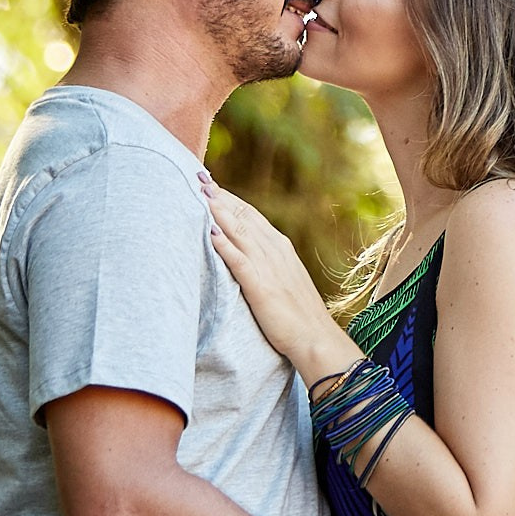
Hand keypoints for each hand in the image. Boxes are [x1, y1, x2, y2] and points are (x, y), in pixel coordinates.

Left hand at [201, 175, 357, 377]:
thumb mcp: (285, 280)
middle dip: (220, 197)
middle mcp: (275, 251)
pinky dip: (224, 245)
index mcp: (281, 248)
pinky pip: (238, 261)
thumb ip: (268, 263)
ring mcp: (268, 267)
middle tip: (199, 178)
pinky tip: (209, 233)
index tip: (212, 185)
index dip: (230, 198)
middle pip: (242, 216)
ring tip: (200, 194)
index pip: (251, 215)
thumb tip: (250, 253)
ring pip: (239, 231)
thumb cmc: (299, 314)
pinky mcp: (260, 286)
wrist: (315, 336)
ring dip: (218, 212)